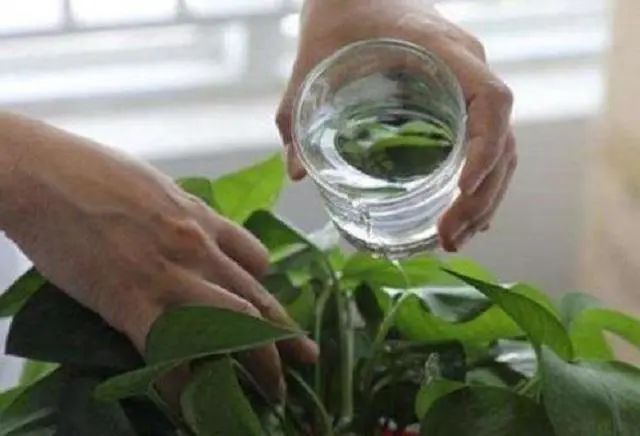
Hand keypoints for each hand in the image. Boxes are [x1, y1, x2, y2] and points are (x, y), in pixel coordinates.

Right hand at [0, 113, 317, 399]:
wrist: (43, 174)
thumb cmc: (91, 172)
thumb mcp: (153, 186)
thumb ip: (180, 215)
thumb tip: (190, 232)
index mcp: (201, 219)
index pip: (256, 258)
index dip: (268, 289)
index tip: (274, 310)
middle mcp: (198, 248)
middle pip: (257, 298)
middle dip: (285, 335)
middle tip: (307, 359)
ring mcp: (169, 275)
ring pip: (236, 326)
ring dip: (259, 363)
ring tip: (274, 392)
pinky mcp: (132, 301)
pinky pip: (172, 353)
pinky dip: (187, 385)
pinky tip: (195, 407)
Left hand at [276, 0, 516, 251]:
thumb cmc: (337, 19)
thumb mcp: (311, 62)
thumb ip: (296, 114)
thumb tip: (296, 174)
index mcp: (443, 51)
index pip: (491, 100)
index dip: (485, 149)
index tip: (461, 190)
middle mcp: (469, 68)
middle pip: (503, 139)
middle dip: (482, 196)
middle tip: (449, 239)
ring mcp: (470, 83)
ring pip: (502, 147)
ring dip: (485, 198)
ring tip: (453, 239)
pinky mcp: (461, 97)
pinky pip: (487, 143)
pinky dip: (481, 181)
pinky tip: (464, 215)